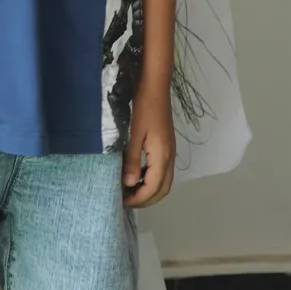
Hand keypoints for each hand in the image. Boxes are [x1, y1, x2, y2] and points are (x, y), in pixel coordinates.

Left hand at [123, 93, 175, 207]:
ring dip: (148, 191)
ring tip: (128, 191)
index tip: (121, 202)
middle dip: (145, 200)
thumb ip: (131, 160)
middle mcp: (169, 157)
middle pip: (162, 190)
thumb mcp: (133, 134)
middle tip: (125, 201)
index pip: (153, 188)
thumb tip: (128, 184)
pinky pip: (161, 171)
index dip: (138, 199)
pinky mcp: (166, 147)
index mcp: (162, 156)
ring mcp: (169, 152)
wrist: (155, 87)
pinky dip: (149, 179)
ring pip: (163, 182)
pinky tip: (135, 176)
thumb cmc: (142, 108)